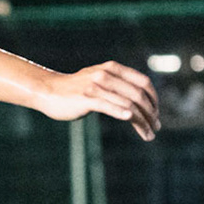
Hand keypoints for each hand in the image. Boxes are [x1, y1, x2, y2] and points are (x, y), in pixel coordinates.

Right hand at [35, 61, 160, 141]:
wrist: (47, 91)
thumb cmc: (74, 89)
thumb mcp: (98, 80)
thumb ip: (116, 84)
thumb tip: (137, 99)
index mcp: (113, 68)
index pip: (143, 82)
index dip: (154, 98)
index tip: (156, 113)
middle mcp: (106, 75)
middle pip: (138, 95)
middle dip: (151, 113)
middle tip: (156, 127)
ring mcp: (96, 86)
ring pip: (128, 104)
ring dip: (142, 121)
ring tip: (149, 134)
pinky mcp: (87, 98)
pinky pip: (110, 107)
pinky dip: (123, 113)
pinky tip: (132, 120)